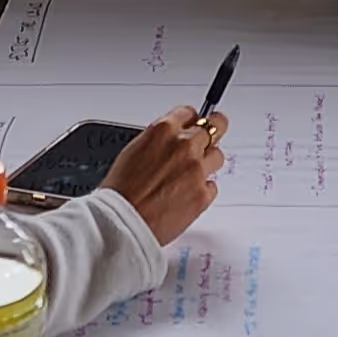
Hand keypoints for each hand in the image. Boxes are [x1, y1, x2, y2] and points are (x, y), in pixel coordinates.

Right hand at [101, 105, 224, 244]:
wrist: (120, 223)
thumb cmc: (119, 192)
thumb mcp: (133, 151)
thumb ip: (158, 141)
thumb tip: (170, 141)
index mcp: (163, 130)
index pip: (190, 113)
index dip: (191, 122)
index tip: (192, 127)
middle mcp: (184, 145)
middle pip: (216, 125)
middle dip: (211, 133)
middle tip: (209, 140)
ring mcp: (196, 169)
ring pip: (217, 156)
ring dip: (207, 163)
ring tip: (190, 177)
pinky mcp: (203, 194)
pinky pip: (212, 186)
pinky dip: (202, 190)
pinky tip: (186, 196)